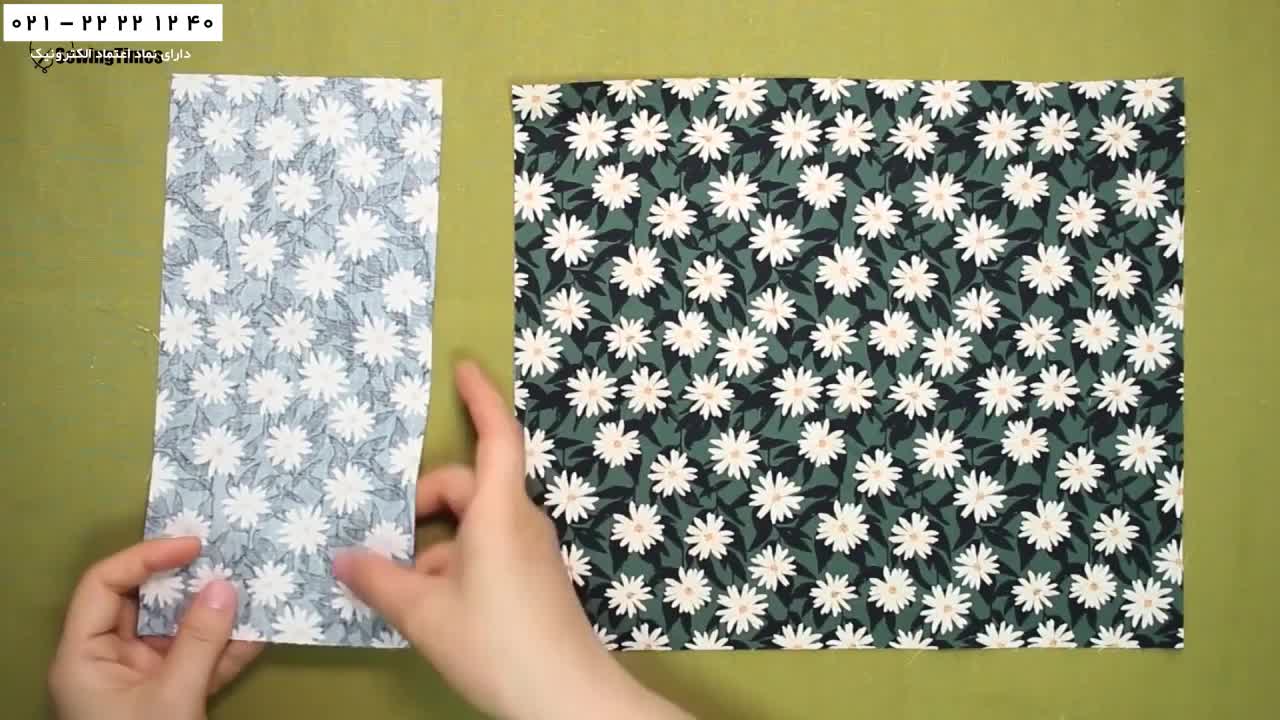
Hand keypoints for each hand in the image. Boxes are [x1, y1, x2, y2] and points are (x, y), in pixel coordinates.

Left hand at [49, 537, 261, 719]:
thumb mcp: (172, 698)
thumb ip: (200, 641)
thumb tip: (225, 586)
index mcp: (84, 656)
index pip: (104, 585)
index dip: (146, 557)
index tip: (194, 545)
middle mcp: (107, 660)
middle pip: (143, 603)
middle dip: (188, 581)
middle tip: (228, 556)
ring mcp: (140, 680)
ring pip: (177, 630)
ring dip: (217, 614)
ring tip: (254, 588)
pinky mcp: (170, 698)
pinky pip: (198, 660)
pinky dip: (228, 648)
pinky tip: (261, 632)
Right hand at [334, 362, 688, 719]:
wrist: (566, 699)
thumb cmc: (497, 644)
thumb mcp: (425, 614)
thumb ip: (379, 581)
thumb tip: (343, 557)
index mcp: (499, 512)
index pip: (497, 435)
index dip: (481, 397)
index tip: (463, 367)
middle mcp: (520, 522)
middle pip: (468, 486)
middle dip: (424, 504)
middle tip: (384, 541)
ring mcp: (530, 552)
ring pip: (472, 526)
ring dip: (434, 546)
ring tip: (399, 589)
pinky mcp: (533, 580)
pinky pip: (486, 552)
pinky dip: (453, 565)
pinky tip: (430, 608)